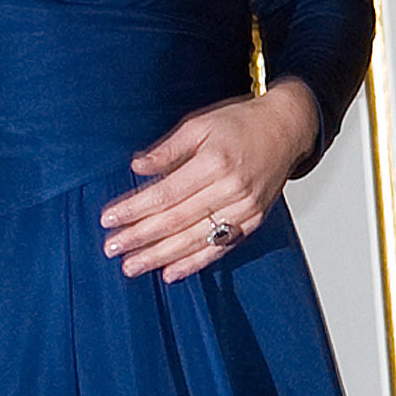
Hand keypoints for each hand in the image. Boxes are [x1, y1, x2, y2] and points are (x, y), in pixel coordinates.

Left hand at [99, 81, 320, 282]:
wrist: (286, 130)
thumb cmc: (241, 123)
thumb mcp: (200, 124)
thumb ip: (168, 149)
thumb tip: (137, 167)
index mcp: (214, 162)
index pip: (165, 193)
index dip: (135, 209)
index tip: (109, 220)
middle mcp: (231, 189)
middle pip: (177, 220)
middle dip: (141, 237)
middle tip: (112, 249)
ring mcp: (244, 209)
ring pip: (195, 239)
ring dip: (161, 256)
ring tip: (133, 266)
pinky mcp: (252, 221)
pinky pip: (220, 247)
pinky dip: (194, 263)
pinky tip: (171, 272)